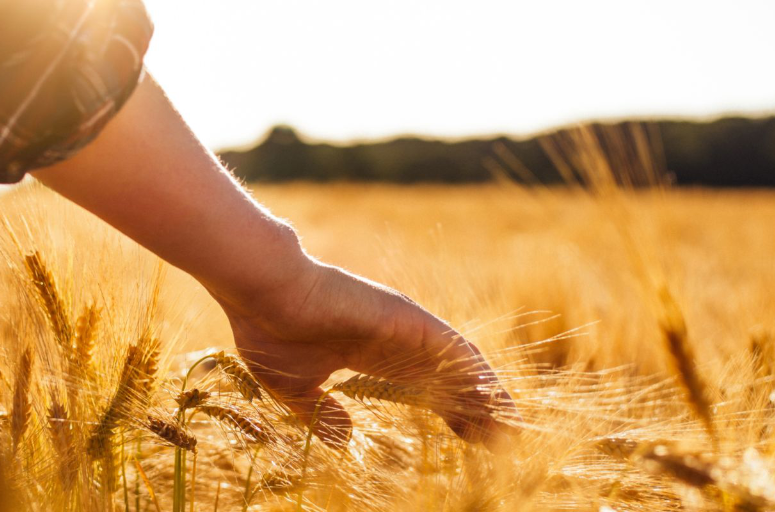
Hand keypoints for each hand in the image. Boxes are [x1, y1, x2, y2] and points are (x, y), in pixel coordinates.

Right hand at [212, 259, 516, 444]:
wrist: (264, 292)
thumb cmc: (270, 331)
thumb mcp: (295, 389)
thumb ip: (321, 415)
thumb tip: (345, 440)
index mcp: (371, 354)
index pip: (423, 387)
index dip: (449, 413)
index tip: (470, 439)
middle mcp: (395, 339)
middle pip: (449, 379)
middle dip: (477, 410)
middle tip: (503, 443)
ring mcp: (404, 327)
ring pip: (459, 365)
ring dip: (486, 396)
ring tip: (510, 428)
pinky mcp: (408, 318)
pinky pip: (454, 349)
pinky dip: (477, 375)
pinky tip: (495, 400)